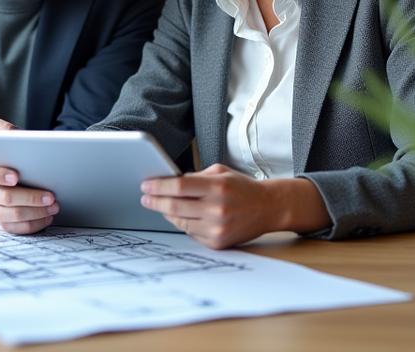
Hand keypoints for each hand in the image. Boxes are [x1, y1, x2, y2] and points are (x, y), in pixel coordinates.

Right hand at [0, 163, 58, 234]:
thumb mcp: (21, 163)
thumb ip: (24, 163)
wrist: (25, 185)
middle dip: (31, 198)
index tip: (15, 177)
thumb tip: (42, 162)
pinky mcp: (4, 223)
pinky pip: (19, 228)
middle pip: (7, 197)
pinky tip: (47, 217)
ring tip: (53, 207)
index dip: (0, 176)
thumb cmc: (23, 171)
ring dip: (37, 212)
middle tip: (50, 197)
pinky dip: (36, 224)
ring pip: (14, 215)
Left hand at [140, 163, 287, 248]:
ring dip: (167, 213)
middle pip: (175, 206)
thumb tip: (169, 182)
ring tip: (160, 205)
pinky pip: (191, 233)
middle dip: (155, 201)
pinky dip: (183, 224)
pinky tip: (181, 216)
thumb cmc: (242, 188)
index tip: (146, 185)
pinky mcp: (218, 242)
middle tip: (145, 197)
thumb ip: (195, 176)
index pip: (179, 186)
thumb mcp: (220, 172)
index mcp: (218, 187)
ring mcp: (217, 228)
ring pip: (180, 222)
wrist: (268, 208)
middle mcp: (217, 209)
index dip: (159, 186)